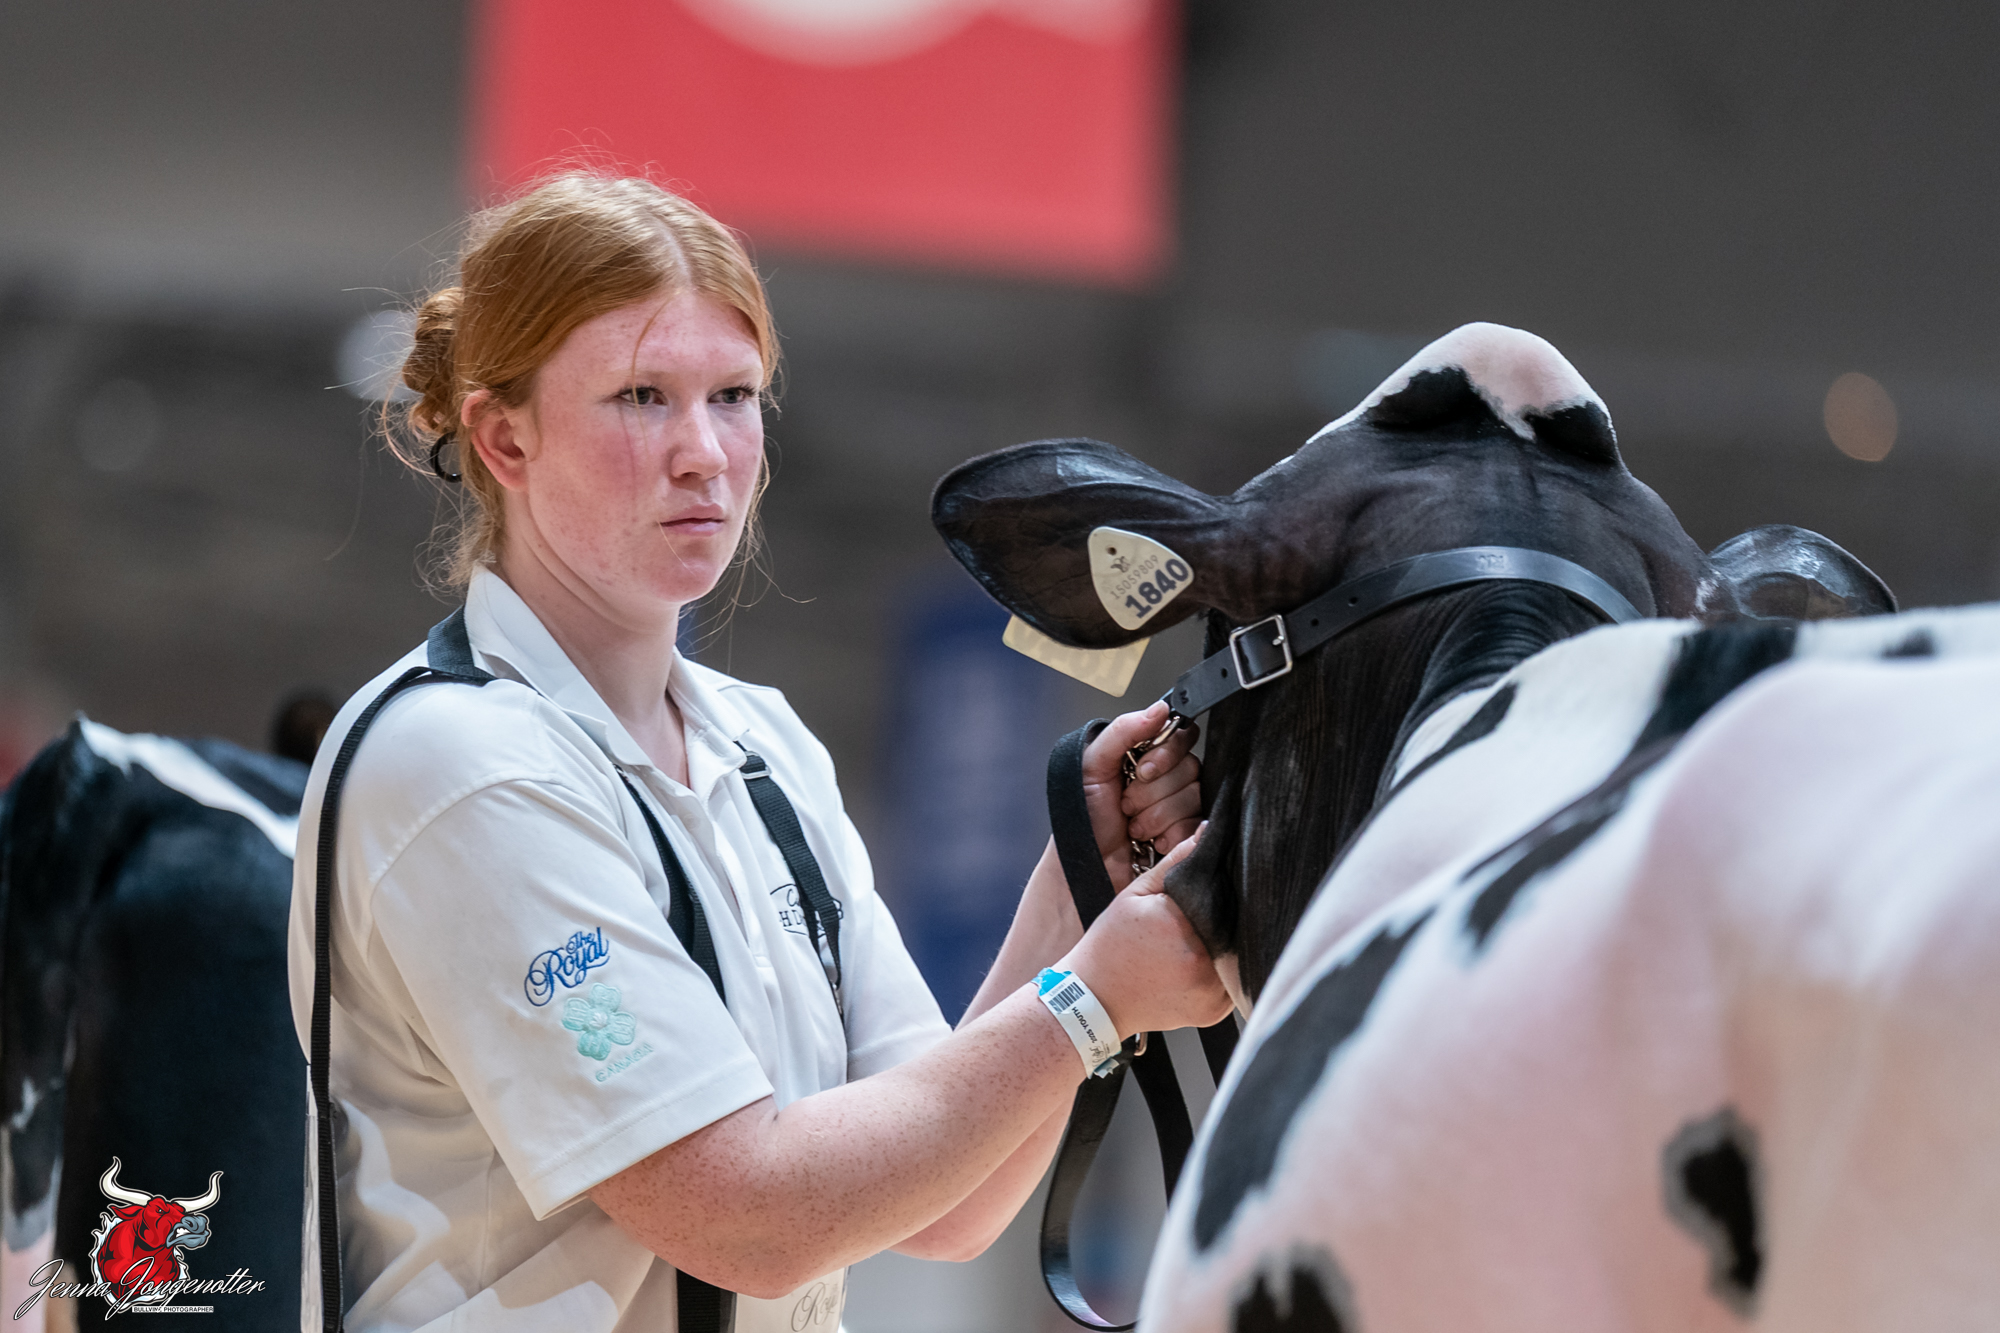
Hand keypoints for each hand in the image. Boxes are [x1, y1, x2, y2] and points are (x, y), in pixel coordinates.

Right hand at [1061, 829, 1231, 1037]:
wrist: (1095, 1000)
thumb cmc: (1110, 946)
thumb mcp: (1135, 894)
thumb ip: (1173, 861)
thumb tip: (1206, 832)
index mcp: (1182, 927)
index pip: (1223, 892)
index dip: (1221, 884)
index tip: (1211, 883)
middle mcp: (1203, 963)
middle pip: (1234, 924)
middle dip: (1224, 912)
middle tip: (1203, 909)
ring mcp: (1212, 993)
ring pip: (1235, 952)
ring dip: (1226, 940)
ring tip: (1197, 935)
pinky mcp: (1215, 1010)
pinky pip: (1230, 979)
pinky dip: (1221, 967)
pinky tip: (1196, 960)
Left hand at [1081, 701, 1201, 891]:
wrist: (1084, 863)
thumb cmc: (1083, 816)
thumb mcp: (1091, 765)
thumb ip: (1123, 731)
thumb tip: (1160, 709)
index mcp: (1147, 754)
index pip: (1182, 737)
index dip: (1166, 755)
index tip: (1143, 770)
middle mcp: (1168, 778)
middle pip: (1190, 768)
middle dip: (1152, 792)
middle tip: (1126, 804)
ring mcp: (1181, 807)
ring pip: (1194, 797)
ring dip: (1157, 816)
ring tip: (1135, 826)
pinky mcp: (1189, 835)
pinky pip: (1198, 827)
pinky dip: (1171, 835)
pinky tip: (1152, 841)